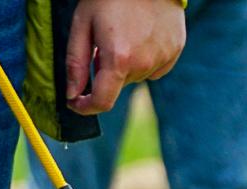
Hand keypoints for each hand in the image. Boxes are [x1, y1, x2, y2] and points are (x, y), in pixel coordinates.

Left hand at [65, 0, 185, 115]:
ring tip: (124, 34)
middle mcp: (143, 66)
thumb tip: (71, 93)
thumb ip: (76, 62)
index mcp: (118, 60)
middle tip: (102, 43)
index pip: (102, 101)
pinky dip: (144, 59)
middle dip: (105, 72)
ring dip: (125, 64)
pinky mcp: (175, 52)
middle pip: (118, 85)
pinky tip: (141, 36)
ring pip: (136, 76)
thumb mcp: (83, 23)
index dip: (85, 106)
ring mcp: (163, 59)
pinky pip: (154, 67)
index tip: (75, 101)